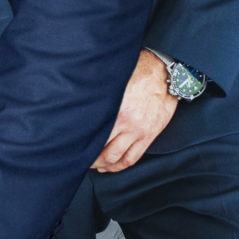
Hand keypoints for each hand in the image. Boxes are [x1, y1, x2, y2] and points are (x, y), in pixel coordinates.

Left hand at [92, 50, 178, 172]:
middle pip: (105, 152)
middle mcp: (128, 125)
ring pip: (119, 158)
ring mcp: (140, 132)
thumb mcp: (114, 82)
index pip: (94, 134)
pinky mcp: (150, 135)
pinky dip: (121, 165)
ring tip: (96, 166)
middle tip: (82, 159)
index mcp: (116, 112)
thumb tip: (80, 102)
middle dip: (92, 160)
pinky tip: (113, 166)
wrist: (164, 73)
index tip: (73, 145)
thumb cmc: (137, 72)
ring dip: (105, 166)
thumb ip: (100, 97)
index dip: (82, 143)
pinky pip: (134, 157)